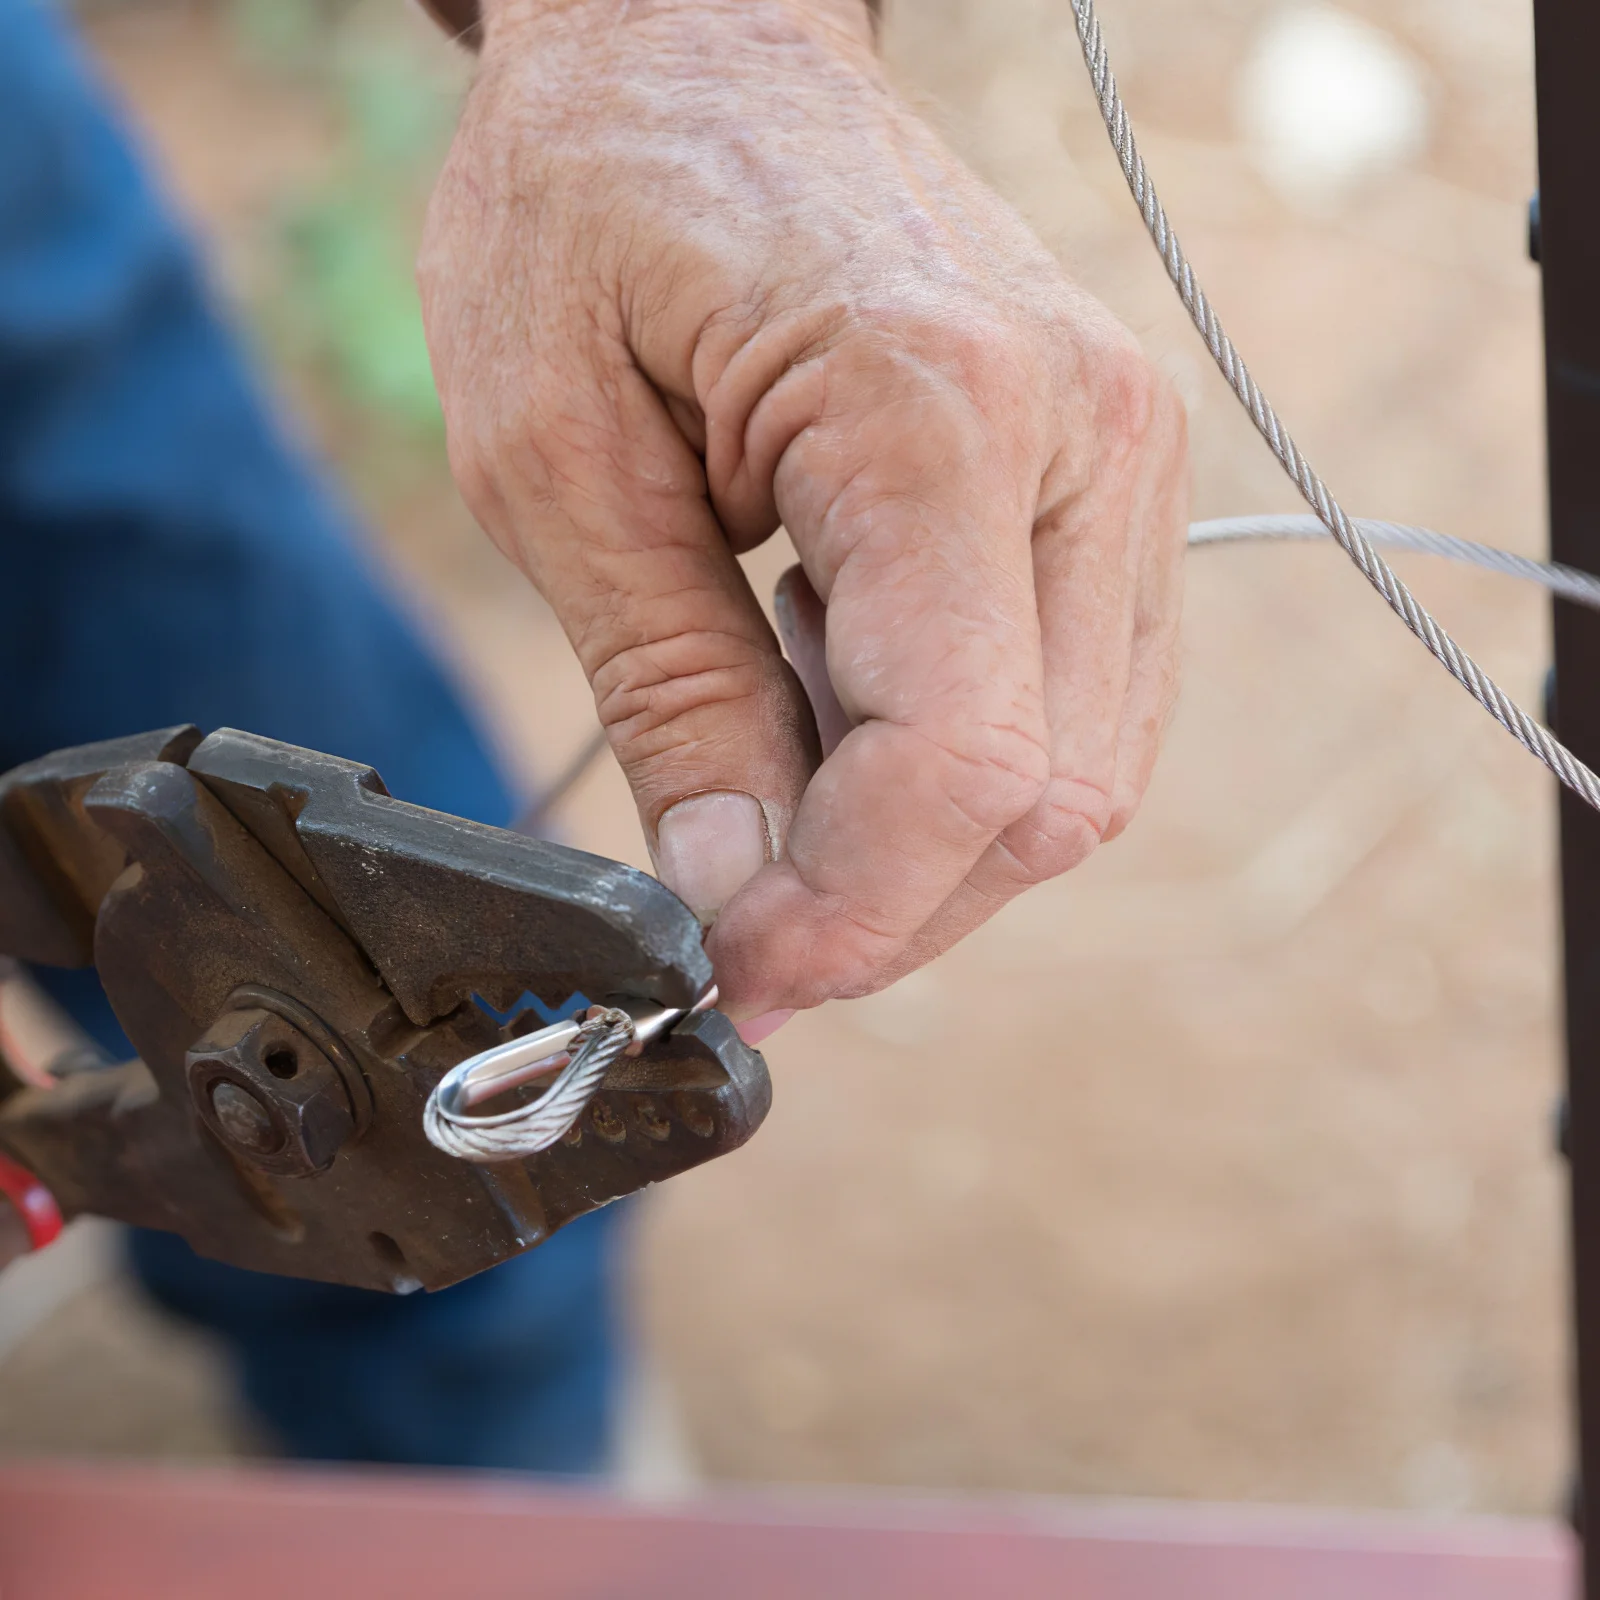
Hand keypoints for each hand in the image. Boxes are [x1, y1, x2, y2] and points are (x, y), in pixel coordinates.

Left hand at [419, 0, 1188, 1028]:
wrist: (694, 42)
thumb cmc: (594, 204)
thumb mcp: (561, 465)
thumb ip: (672, 694)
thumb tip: (732, 888)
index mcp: (939, 410)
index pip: (960, 765)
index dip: (845, 914)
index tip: (733, 972)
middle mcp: (1086, 438)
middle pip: (1046, 800)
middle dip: (885, 903)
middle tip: (736, 916)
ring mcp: (1123, 458)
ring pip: (1082, 774)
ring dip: (923, 841)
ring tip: (770, 749)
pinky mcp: (1111, 482)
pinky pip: (1081, 703)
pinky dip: (960, 765)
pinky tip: (842, 692)